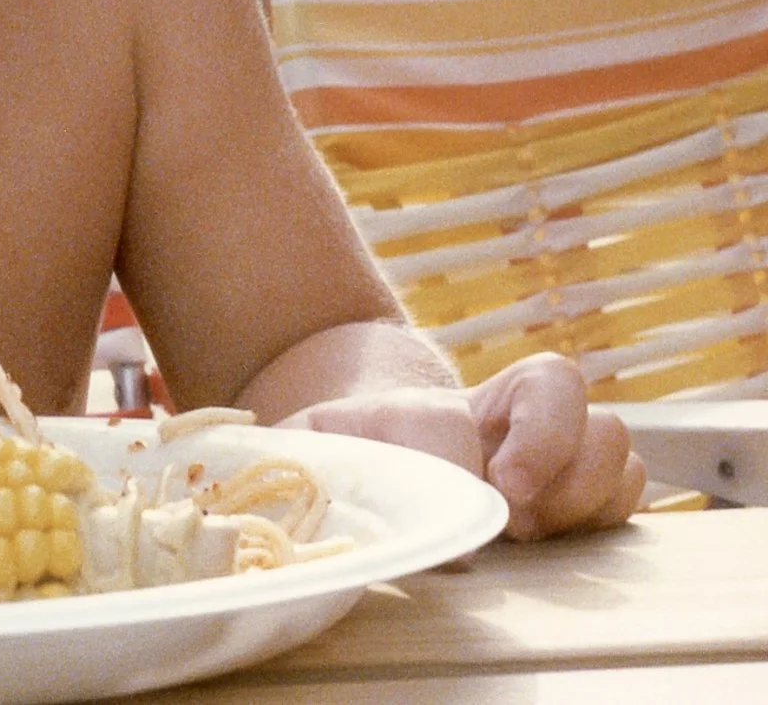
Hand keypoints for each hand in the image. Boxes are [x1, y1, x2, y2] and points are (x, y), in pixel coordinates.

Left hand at [284, 354, 644, 539]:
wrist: (377, 457)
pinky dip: (607, 508)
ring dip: (581, 486)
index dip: (447, 463)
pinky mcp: (579, 483)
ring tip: (535, 530)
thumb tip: (299, 479)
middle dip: (545, 447)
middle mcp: (489, 412)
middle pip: (556, 382)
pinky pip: (629, 481)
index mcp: (412, 408)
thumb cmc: (341, 464)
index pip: (441, 419)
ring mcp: (543, 442)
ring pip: (607, 431)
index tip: (449, 518)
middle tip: (514, 509)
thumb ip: (288, 456)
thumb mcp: (302, 451)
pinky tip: (561, 536)